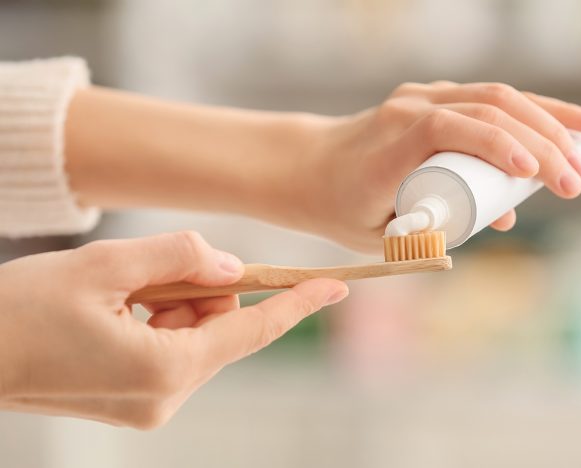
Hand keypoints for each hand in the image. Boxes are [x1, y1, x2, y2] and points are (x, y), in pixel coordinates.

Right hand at [0, 231, 347, 428]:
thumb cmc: (22, 309)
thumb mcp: (103, 265)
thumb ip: (177, 257)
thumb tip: (229, 267)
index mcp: (163, 368)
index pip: (251, 332)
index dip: (298, 304)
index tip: (337, 287)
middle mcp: (165, 397)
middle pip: (220, 327)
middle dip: (202, 290)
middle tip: (152, 268)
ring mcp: (150, 404)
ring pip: (197, 335)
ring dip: (175, 302)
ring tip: (123, 290)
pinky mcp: (136, 400)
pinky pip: (174, 348)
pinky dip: (162, 319)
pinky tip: (120, 309)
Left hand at [305, 82, 580, 250]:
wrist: (309, 168)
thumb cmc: (339, 205)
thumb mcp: (377, 234)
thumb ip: (434, 232)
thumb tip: (505, 218)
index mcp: (388, 147)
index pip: (446, 129)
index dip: (493, 144)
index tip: (532, 173)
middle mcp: (406, 111)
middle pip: (486, 109)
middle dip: (541, 141)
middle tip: (578, 180)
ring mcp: (420, 99)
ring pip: (495, 95)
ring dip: (548, 117)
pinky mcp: (432, 99)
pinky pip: (487, 97)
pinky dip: (528, 108)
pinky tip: (562, 119)